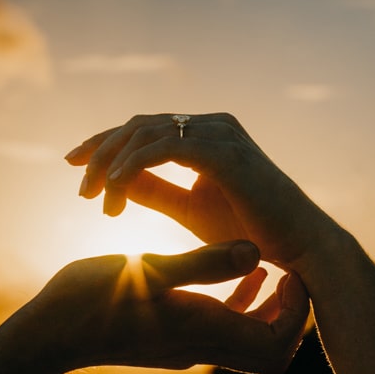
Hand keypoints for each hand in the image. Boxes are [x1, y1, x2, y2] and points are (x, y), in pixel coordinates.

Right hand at [27, 240, 308, 373]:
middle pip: (270, 352)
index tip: (290, 271)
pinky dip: (235, 301)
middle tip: (287, 272)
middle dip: (289, 315)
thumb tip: (256, 252)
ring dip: (265, 307)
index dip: (295, 313)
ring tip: (266, 265)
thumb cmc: (92, 298)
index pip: (276, 346)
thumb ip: (204, 263)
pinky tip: (228, 265)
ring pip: (247, 339)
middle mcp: (200, 346)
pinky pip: (220, 326)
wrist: (48, 332)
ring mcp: (185, 344)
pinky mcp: (169, 335)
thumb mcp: (150, 270)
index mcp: (202, 332)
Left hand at [66, 112, 337, 272]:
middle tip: (80, 187)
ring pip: (145, 133)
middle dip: (101, 151)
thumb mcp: (188, 209)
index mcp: (206, 133)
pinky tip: (114, 188)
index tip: (74, 165)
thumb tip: (114, 179)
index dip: (105, 143)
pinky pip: (164, 147)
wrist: (300, 249)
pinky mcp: (223, 151)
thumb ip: (152, 190)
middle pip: (139, 124)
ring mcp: (219, 133)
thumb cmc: (248, 232)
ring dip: (112, 163)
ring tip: (95, 198)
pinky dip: (133, 165)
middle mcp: (212, 124)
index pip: (144, 128)